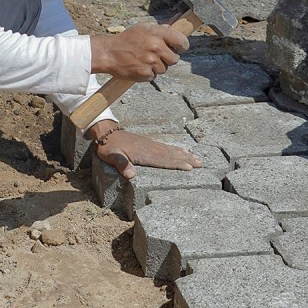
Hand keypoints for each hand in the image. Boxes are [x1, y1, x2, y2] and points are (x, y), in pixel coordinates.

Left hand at [88, 125, 202, 180]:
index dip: (176, 164)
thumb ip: (122, 164)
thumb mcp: (111, 156)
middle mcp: (150, 148)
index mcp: (143, 153)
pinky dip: (176, 150)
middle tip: (200, 163)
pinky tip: (182, 151)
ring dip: (184, 154)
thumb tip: (131, 175)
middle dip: (186, 159)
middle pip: (171, 155)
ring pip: (171, 151)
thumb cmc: (109, 147)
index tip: (189, 167)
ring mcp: (151, 145)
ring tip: (197, 158)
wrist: (106, 133)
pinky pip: (166, 147)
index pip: (163, 160)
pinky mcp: (149, 144)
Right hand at [89, 22, 187, 81]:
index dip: (182, 46)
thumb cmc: (126, 39)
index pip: (181, 41)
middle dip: (168, 59)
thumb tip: (173, 29)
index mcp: (157, 33)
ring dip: (157, 67)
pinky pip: (154, 76)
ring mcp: (151, 61)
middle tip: (158, 56)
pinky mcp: (145, 73)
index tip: (179, 48)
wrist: (108, 53)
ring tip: (144, 60)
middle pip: (175, 59)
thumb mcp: (142, 28)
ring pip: (164, 69)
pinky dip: (148, 74)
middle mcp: (156, 47)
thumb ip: (159, 30)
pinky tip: (139, 67)